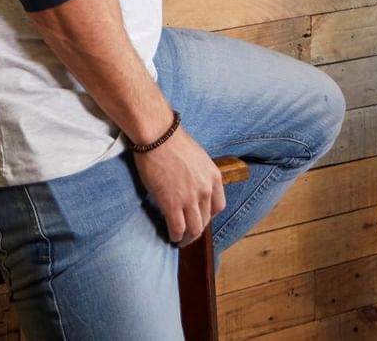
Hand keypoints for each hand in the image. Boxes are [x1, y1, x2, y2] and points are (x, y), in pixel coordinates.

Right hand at [132, 122, 224, 246]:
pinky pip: (178, 228)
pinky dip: (176, 236)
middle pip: (206, 220)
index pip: (218, 206)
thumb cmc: (172, 141)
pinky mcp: (172, 204)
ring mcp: (190, 198)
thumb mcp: (197, 157)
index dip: (209, 216)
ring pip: (194, 228)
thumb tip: (191, 185)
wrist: (158, 136)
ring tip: (181, 240)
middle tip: (189, 234)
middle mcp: (206, 190)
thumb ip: (199, 174)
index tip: (200, 218)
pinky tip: (172, 237)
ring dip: (188, 238)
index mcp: (214, 177)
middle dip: (197, 230)